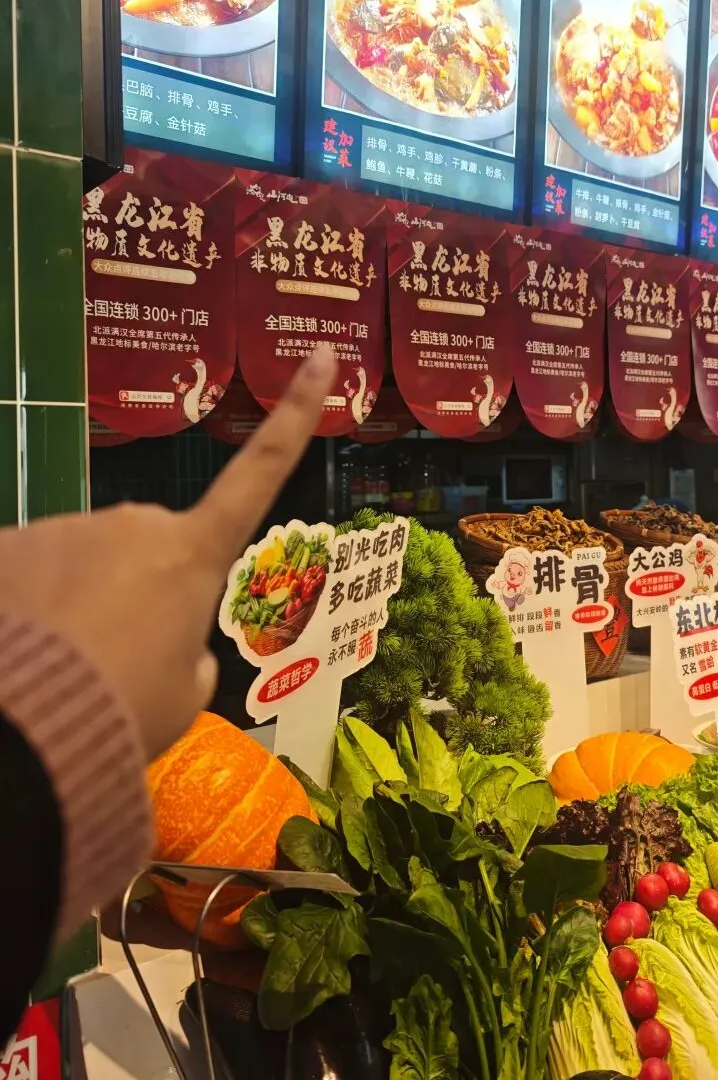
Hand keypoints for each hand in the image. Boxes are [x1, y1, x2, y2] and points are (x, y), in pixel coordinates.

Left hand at [0, 345, 336, 760]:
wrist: (31, 725)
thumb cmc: (127, 711)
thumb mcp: (187, 693)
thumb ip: (185, 650)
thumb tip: (160, 638)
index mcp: (194, 554)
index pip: (261, 470)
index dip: (296, 410)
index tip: (323, 354)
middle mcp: (135, 523)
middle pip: (144, 549)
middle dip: (133, 592)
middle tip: (115, 662)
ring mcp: (66, 528)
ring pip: (80, 562)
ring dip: (74, 604)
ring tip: (64, 667)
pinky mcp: (8, 544)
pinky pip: (27, 573)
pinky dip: (26, 609)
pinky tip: (24, 652)